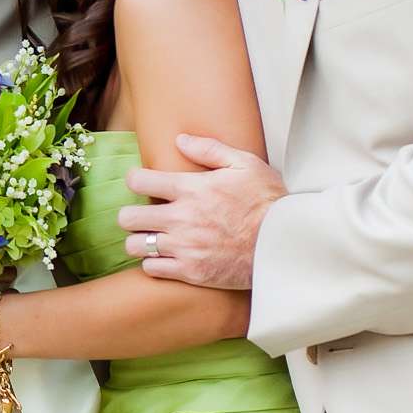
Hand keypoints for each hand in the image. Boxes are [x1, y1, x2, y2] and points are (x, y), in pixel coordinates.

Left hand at [119, 134, 287, 289]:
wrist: (284, 244)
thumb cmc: (268, 202)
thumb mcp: (245, 164)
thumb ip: (209, 149)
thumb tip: (180, 139)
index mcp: (191, 189)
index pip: (139, 181)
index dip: (135, 180)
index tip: (141, 183)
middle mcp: (181, 218)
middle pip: (128, 217)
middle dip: (130, 214)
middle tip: (141, 215)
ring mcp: (184, 247)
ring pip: (135, 245)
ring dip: (139, 241)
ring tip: (151, 238)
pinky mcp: (191, 272)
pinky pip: (152, 269)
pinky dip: (154, 263)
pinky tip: (165, 257)